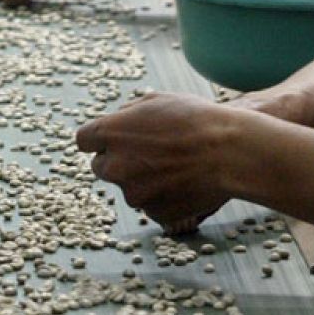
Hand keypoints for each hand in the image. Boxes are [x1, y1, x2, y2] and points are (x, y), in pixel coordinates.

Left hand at [75, 94, 238, 232]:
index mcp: (110, 134)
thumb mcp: (156, 101)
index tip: (112, 140)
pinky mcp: (153, 213)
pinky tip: (184, 181)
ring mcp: (134, 193)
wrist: (230, 153)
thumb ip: (127, 114)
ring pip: (129, 187)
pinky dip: (162, 196)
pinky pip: (151, 204)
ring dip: (142, 179)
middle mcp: (115, 166)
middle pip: (101, 167)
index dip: (98, 139)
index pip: (83, 141)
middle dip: (118, 161)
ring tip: (175, 165)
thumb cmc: (196, 120)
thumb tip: (116, 123)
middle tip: (147, 153)